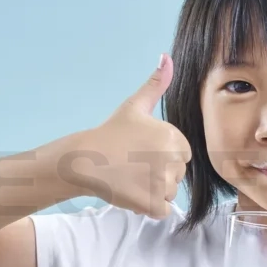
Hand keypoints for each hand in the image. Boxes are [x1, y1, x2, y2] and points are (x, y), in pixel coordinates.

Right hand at [73, 54, 191, 217]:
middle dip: (159, 175)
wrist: (83, 160)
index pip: (182, 155)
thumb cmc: (110, 133)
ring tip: (130, 179)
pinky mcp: (152, 204)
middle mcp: (171, 160)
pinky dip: (148, 206)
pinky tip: (131, 193)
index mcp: (173, 138)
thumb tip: (167, 57)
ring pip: (170, 193)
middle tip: (133, 166)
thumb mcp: (134, 106)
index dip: (163, 156)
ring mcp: (162, 184)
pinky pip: (162, 210)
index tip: (142, 152)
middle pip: (177, 175)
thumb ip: (155, 85)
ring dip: (153, 192)